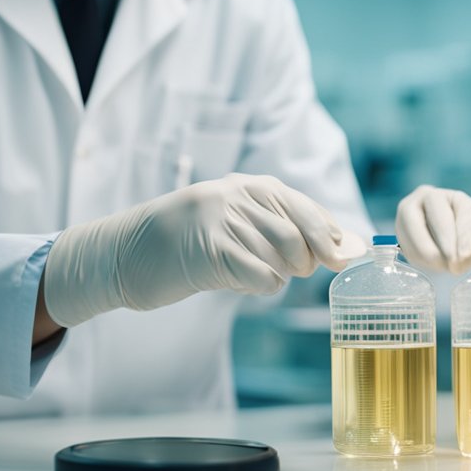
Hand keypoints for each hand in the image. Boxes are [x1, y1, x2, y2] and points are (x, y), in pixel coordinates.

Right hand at [42, 174, 361, 326]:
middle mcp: (238, 195)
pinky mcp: (208, 248)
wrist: (125, 255)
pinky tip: (247, 282)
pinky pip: (259, 274)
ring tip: (257, 274)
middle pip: (299, 234)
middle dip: (309, 260)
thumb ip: (281, 230)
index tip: (345, 258)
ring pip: (281, 255)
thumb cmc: (189, 244)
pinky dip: (263, 285)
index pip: (306, 209)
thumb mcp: (235, 225)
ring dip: (280, 274)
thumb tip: (342, 247)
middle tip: (297, 271)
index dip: (330, 237)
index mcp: (250, 185)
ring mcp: (222, 219)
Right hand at [395, 185, 470, 274]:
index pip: (465, 212)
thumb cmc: (460, 243)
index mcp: (458, 198)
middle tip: (454, 264)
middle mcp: (431, 196)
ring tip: (444, 267)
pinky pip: (406, 242)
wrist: (435, 246)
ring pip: (416, 227)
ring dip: (430, 253)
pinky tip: (431, 264)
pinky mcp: (398, 225)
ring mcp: (410, 208)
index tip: (466, 255)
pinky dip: (419, 258)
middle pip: (438, 215)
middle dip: (447, 243)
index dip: (466, 234)